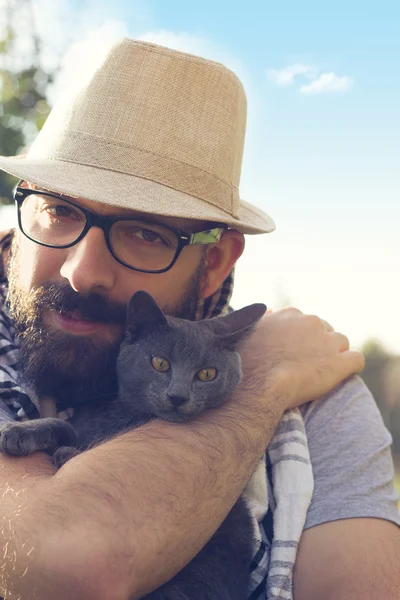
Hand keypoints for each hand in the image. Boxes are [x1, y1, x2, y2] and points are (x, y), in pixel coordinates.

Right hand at [238, 307, 364, 410]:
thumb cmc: (247, 361)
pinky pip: (357, 360)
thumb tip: (271, 311)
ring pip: (342, 343)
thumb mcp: (249, 332)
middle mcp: (312, 322)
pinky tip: (341, 377)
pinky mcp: (340, 363)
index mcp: (292, 314)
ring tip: (322, 373)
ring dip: (335, 355)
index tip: (295, 352)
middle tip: (307, 365)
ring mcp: (327, 342)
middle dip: (320, 345)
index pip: (307, 322)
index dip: (303, 338)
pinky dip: (351, 367)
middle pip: (325, 330)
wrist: (257, 385)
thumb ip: (264, 320)